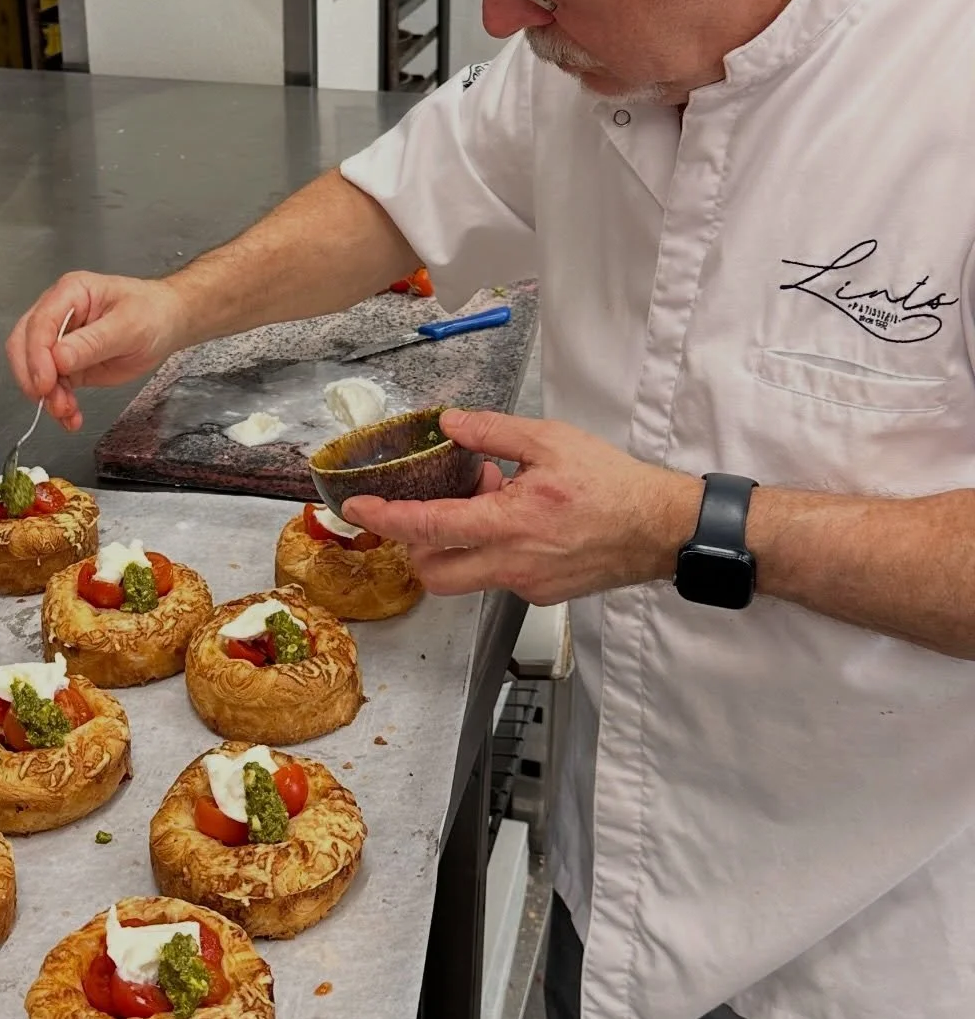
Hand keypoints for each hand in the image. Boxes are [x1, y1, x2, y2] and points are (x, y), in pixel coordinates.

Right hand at [6, 272, 189, 431]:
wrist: (166, 324)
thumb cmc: (151, 313)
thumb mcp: (128, 326)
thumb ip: (93, 342)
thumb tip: (58, 358)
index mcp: (70, 293)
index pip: (40, 323)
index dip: (37, 355)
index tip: (45, 382)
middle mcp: (58, 314)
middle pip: (25, 345)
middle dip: (34, 377)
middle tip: (52, 401)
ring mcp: (60, 341)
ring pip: (34, 370)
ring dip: (46, 396)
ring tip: (67, 413)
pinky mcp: (68, 365)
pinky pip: (53, 386)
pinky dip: (57, 403)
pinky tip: (70, 417)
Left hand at [340, 409, 701, 604]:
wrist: (661, 530)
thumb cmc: (613, 485)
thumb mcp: (551, 441)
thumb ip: (495, 433)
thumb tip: (450, 424)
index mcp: (509, 523)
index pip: (428, 528)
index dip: (386, 519)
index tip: (357, 509)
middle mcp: (511, 564)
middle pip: (432, 573)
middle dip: (416, 544)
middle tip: (430, 506)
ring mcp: (525, 585)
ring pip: (464, 576)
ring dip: (456, 544)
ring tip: (489, 502)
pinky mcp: (541, 594)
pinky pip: (496, 576)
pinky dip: (490, 550)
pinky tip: (516, 520)